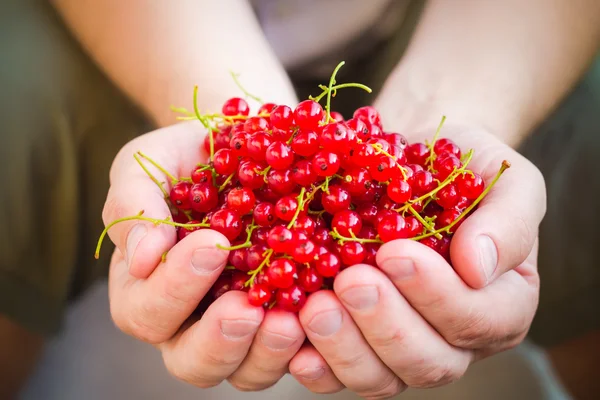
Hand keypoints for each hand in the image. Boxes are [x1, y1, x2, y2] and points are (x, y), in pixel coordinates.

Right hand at [102, 122, 304, 390]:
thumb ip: (134, 205)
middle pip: (191, 360)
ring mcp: (241, 325)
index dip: (175, 288)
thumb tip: (141, 259)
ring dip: (265, 354)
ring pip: (244, 371)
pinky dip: (308, 348)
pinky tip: (320, 319)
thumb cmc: (189, 160)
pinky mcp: (285, 319)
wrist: (246, 150)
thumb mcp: (150, 165)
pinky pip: (295, 354)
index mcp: (147, 287)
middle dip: (218, 340)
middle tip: (247, 309)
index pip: (146, 310)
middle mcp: (190, 319)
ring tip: (290, 322)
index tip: (213, 245)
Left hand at [287, 125, 544, 397]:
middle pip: (428, 362)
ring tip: (315, 307)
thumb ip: (508, 221)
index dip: (437, 295)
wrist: (412, 160)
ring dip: (344, 348)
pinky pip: (337, 373)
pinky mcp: (358, 344)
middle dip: (385, 325)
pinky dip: (316, 364)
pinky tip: (293, 341)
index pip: (479, 319)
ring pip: (380, 378)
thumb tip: (479, 267)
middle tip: (350, 282)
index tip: (394, 252)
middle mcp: (453, 339)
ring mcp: (402, 348)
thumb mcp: (503, 178)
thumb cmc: (461, 169)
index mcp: (499, 304)